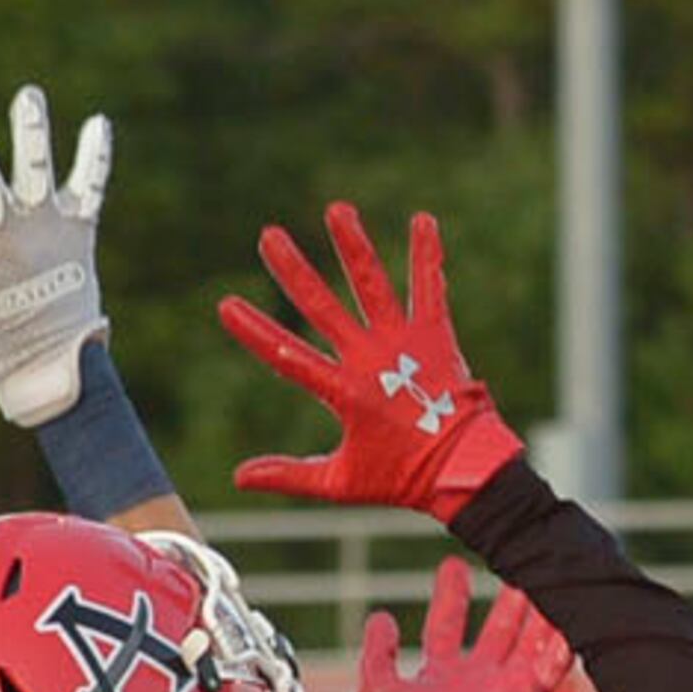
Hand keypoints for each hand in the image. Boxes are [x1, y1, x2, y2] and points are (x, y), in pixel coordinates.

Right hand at [219, 201, 520, 517]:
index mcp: (344, 391)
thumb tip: (239, 478)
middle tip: (269, 236)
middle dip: (294, 270)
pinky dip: (427, 256)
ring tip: (337, 209)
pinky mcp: (437, 336)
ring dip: (354, 246)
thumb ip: (289, 475)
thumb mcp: (340, 482)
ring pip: (373, 285)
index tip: (227, 305)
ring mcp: (404, 343)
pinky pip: (429, 289)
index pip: (288, 356)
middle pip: (323, 306)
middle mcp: (371, 359)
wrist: (465, 469)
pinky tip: (423, 220)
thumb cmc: (400, 479)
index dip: (255, 331)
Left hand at [357, 556, 570, 691]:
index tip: (454, 563)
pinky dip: (562, 647)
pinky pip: (551, 669)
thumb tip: (381, 618)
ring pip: (530, 643)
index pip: (447, 624)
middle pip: (498, 630)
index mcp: (443, 676)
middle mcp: (477, 682)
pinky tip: (573, 622)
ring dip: (540, 615)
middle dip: (509, 601)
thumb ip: (377, 655)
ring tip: (551, 582)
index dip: (450, 595)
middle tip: (520, 567)